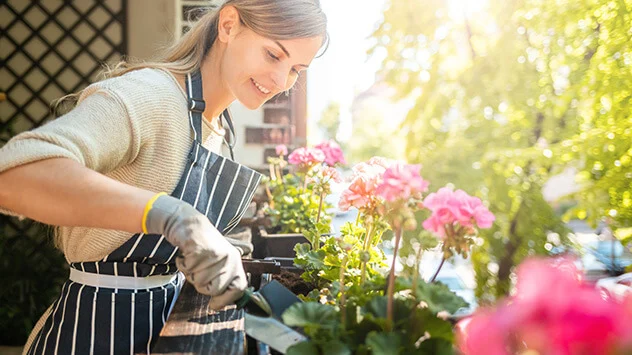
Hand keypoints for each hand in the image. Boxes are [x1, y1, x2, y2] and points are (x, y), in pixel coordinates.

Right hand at [144, 193, 246, 308]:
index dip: (226, 300)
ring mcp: (216, 254)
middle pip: (215, 289)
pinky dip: (182, 264)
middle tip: (198, 271)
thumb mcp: (218, 263)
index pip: (239, 288)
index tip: (214, 305)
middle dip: (202, 285)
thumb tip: (218, 306)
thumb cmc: (203, 247)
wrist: (189, 224)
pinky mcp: (201, 250)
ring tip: (193, 259)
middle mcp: (229, 258)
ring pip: (199, 281)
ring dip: (191, 273)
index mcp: (235, 262)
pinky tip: (186, 254)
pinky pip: (188, 270)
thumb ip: (222, 282)